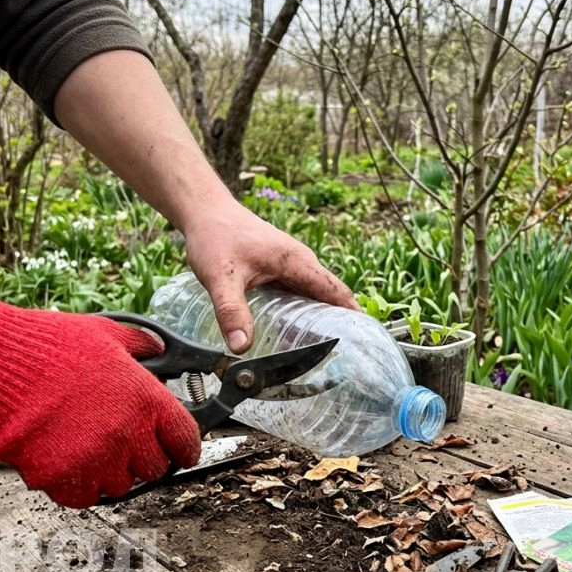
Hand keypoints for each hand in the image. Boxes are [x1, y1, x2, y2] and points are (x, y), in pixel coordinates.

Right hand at [0, 297, 200, 506]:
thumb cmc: (46, 346)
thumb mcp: (105, 334)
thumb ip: (139, 346)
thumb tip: (158, 348)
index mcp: (146, 401)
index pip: (186, 441)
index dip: (184, 447)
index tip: (179, 450)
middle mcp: (127, 436)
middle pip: (154, 469)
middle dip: (143, 458)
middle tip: (124, 444)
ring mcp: (94, 461)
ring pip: (119, 486)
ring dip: (109, 472)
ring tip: (89, 448)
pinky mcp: (60, 480)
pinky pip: (82, 496)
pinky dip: (77, 484)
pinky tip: (65, 459)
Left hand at [182, 200, 358, 352]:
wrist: (204, 212)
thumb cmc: (215, 236)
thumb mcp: (221, 277)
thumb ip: (231, 311)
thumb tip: (242, 347)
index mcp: (296, 262)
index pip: (336, 292)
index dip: (353, 316)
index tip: (366, 341)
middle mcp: (299, 263)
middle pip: (329, 298)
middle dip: (339, 326)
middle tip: (343, 359)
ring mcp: (289, 266)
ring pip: (312, 297)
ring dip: (319, 321)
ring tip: (321, 354)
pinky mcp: (277, 270)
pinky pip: (297, 295)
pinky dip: (301, 313)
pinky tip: (292, 334)